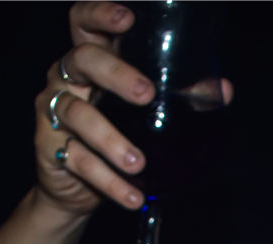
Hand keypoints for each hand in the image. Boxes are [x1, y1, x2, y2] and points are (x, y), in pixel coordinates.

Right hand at [35, 2, 232, 217]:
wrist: (75, 188)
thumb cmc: (114, 135)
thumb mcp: (144, 113)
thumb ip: (179, 97)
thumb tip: (223, 90)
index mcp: (91, 60)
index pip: (84, 22)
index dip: (99, 14)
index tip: (127, 20)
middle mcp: (67, 78)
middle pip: (83, 60)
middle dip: (116, 74)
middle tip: (146, 95)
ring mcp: (54, 110)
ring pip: (78, 115)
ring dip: (111, 140)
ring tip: (139, 164)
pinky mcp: (49, 147)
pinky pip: (78, 160)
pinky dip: (108, 181)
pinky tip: (132, 195)